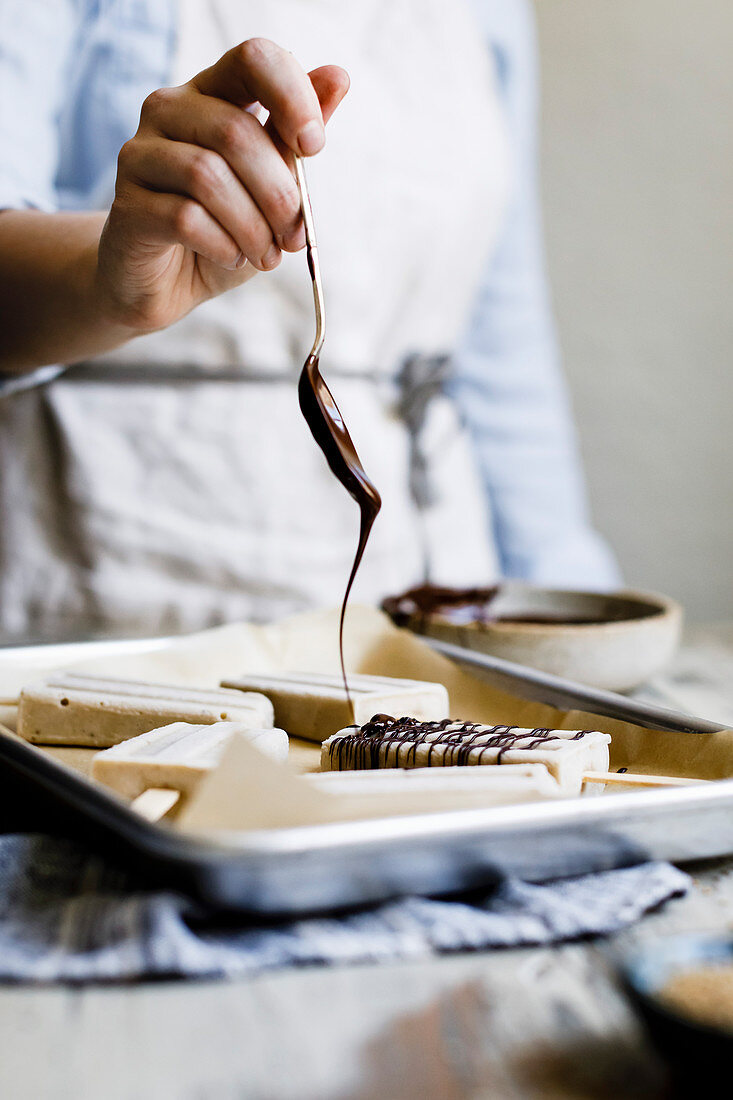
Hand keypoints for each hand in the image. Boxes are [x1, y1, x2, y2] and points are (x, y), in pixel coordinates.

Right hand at [96, 39, 348, 333]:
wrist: (168, 283)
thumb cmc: (224, 229)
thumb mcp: (271, 186)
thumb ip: (295, 138)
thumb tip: (338, 77)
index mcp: (212, 93)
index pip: (252, 59)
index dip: (291, 96)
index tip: (314, 146)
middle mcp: (169, 110)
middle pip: (234, 131)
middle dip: (278, 193)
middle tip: (295, 236)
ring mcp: (141, 154)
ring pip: (207, 176)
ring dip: (252, 226)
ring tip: (266, 255)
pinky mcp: (126, 204)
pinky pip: (185, 218)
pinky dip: (223, 245)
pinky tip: (232, 256)